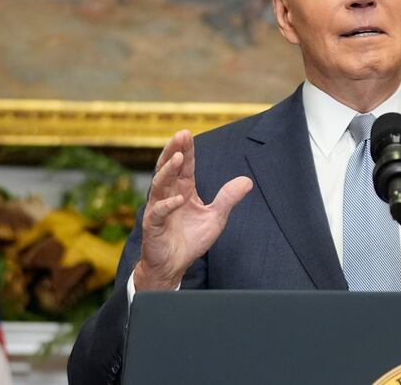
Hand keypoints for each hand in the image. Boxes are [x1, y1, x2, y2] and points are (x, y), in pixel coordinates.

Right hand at [134, 130, 252, 289]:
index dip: (187, 150)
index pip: (185, 167)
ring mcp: (158, 209)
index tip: (188, 133)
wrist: (173, 266)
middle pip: (168, 169)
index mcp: (183, 191)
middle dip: (174, 151)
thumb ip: (228, 198)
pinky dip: (167, 206)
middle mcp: (169, 196)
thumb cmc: (191, 240)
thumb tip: (247, 181)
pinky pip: (158, 212)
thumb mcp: (215, 217)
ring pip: (160, 185)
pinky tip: (178, 199)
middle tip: (180, 135)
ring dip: (169, 171)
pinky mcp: (153, 226)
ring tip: (179, 157)